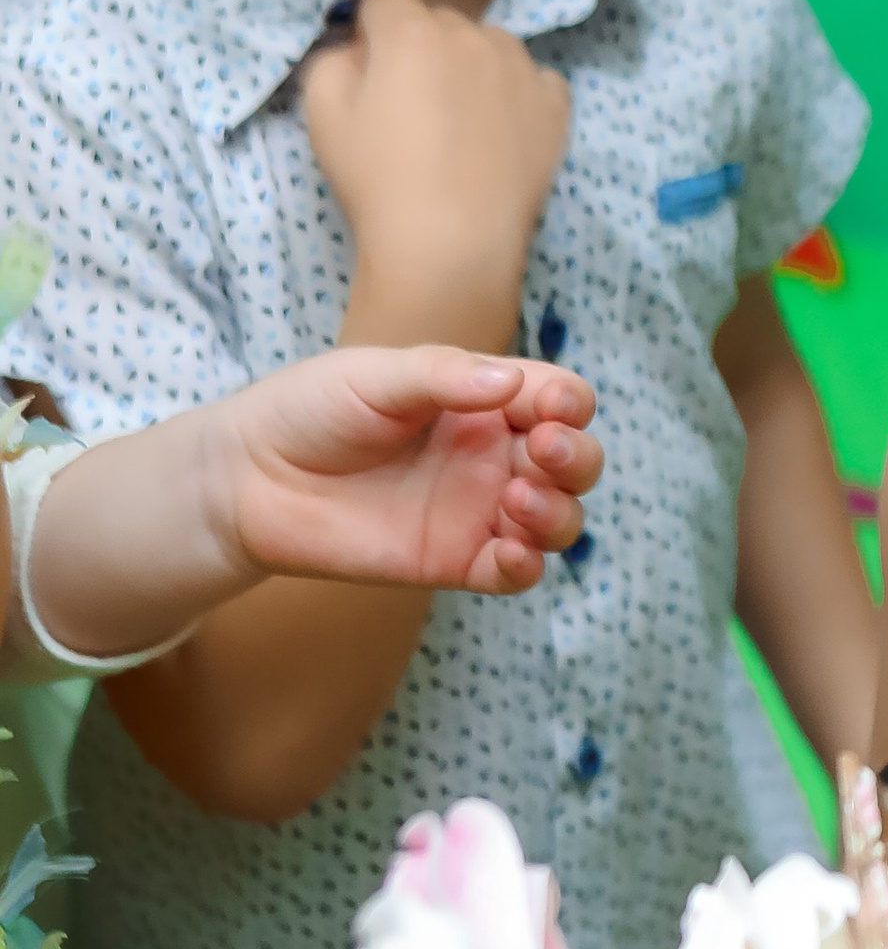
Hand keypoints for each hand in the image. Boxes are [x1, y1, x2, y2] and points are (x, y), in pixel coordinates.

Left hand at [216, 345, 600, 594]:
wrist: (249, 479)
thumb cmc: (310, 410)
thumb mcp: (375, 376)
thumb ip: (443, 376)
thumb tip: (513, 383)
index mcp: (481, 399)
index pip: (555, 396)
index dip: (568, 401)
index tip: (551, 406)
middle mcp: (490, 454)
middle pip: (573, 459)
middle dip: (577, 457)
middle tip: (545, 452)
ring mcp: (476, 510)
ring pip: (557, 518)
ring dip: (559, 512)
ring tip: (517, 500)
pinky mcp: (454, 561)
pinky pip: (514, 572)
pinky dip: (528, 566)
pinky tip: (510, 552)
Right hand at [303, 0, 569, 309]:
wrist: (451, 244)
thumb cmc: (377, 180)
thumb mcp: (323, 115)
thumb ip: (334, 60)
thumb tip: (361, 48)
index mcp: (412, 32)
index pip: (385, 2)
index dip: (371, 33)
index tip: (369, 72)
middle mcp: (473, 35)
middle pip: (439, 22)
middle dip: (421, 48)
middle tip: (411, 106)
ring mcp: (521, 68)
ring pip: (488, 45)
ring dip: (471, 66)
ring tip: (459, 122)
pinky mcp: (554, 104)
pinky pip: (532, 79)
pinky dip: (515, 95)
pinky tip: (500, 133)